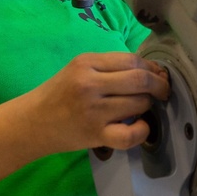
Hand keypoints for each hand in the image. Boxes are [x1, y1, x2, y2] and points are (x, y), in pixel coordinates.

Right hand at [35, 52, 169, 152]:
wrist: (33, 122)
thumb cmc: (59, 93)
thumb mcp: (79, 69)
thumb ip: (110, 67)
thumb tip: (152, 70)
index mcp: (87, 63)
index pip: (131, 60)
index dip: (152, 68)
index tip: (158, 74)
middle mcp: (90, 84)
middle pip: (140, 80)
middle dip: (159, 85)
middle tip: (163, 91)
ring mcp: (93, 111)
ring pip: (138, 104)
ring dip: (148, 105)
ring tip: (142, 107)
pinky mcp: (96, 135)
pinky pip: (130, 135)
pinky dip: (142, 130)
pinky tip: (141, 126)